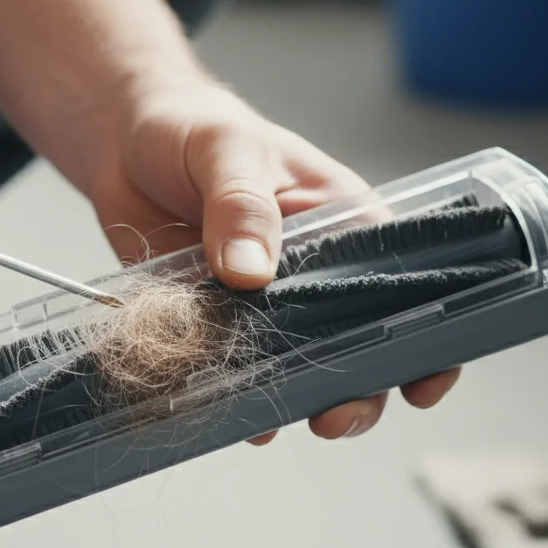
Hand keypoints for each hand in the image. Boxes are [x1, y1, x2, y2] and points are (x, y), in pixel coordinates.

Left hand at [86, 79, 459, 443]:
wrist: (122, 141)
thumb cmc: (193, 127)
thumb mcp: (226, 150)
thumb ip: (241, 207)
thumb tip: (249, 273)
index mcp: (345, 224)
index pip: (405, 283)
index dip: (425, 336)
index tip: (421, 380)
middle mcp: (315, 273)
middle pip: (359, 343)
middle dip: (358, 390)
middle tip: (333, 417)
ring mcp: (266, 304)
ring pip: (299, 368)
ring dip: (294, 400)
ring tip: (276, 420)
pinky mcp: (215, 324)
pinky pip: (230, 372)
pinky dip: (228, 397)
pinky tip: (225, 412)